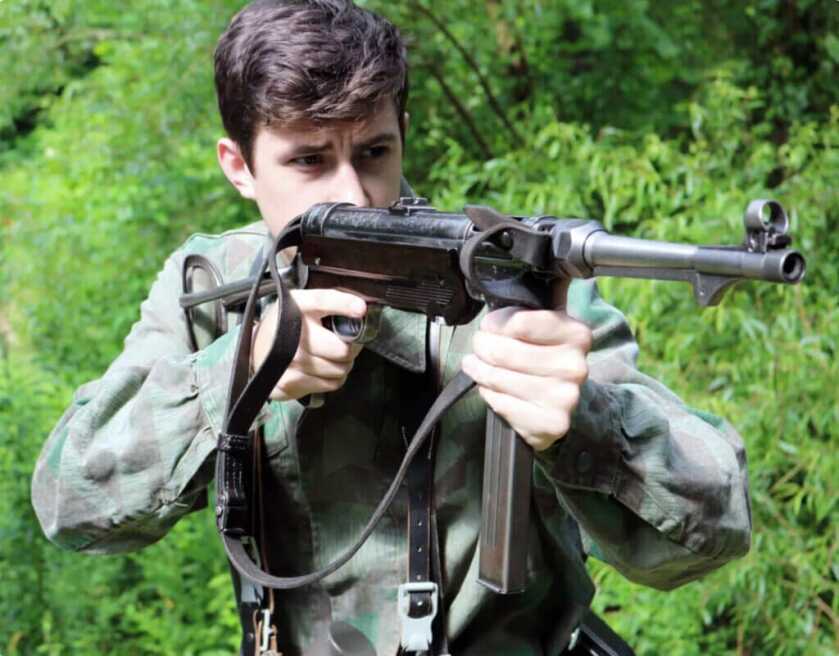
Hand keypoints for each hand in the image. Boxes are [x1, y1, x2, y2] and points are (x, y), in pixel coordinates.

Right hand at [252, 289, 366, 400]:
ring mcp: (287, 362)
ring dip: (341, 365)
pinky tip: (320, 369)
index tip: (360, 309)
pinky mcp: (287, 384)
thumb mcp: (307, 305)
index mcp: (296, 306)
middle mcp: (290, 334)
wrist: (256, 348)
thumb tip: (362, 310)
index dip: (344, 305)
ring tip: (330, 356)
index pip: (322, 301)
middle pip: (341, 350)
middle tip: (344, 344)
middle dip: (350, 349)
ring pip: (339, 371)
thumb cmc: (288, 324)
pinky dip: (331, 379)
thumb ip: (333, 304)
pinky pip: (329, 385)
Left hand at [460, 306, 591, 450]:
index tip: (490, 325)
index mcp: (576, 334)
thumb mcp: (545, 326)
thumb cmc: (546, 357)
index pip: (519, 322)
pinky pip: (501, 403)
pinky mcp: (551, 423)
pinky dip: (489, 394)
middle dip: (482, 346)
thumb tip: (508, 281)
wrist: (565, 401)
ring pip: (498, 378)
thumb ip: (529, 308)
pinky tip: (491, 389)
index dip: (496, 323)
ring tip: (476, 365)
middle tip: (479, 346)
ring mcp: (565, 397)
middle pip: (504, 351)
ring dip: (479, 370)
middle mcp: (575, 366)